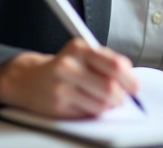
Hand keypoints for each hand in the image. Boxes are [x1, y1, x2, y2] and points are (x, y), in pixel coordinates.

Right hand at [0, 38, 139, 118]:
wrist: (27, 79)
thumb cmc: (63, 66)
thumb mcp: (82, 53)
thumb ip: (106, 61)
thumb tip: (131, 79)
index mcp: (79, 48)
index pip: (115, 64)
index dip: (130, 79)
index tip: (135, 87)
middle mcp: (68, 66)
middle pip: (110, 88)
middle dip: (121, 97)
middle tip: (121, 98)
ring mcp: (61, 87)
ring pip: (101, 105)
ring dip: (108, 106)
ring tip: (102, 100)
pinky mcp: (57, 107)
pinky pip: (88, 115)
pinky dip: (93, 112)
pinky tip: (86, 104)